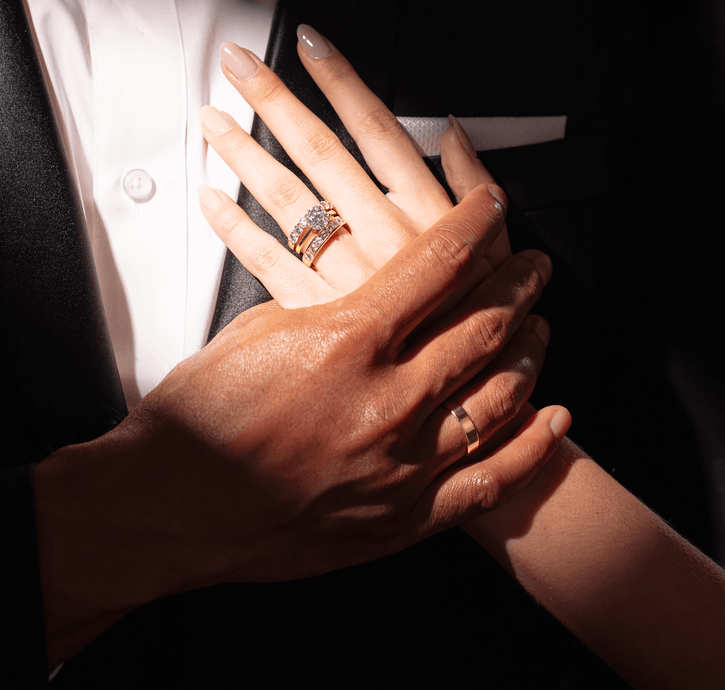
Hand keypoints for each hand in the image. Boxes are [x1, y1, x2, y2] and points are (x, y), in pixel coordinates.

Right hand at [34, 187, 560, 664]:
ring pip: (500, 395)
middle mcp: (384, 401)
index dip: (476, 222)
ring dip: (530, 352)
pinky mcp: (400, 518)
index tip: (492, 205)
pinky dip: (531, 446)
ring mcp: (399, 464)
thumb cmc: (199, 421)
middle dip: (519, 282)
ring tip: (541, 327)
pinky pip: (490, 480)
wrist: (169, 509)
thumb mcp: (256, 334)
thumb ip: (326, 307)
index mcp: (345, 343)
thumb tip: (363, 291)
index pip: (437, 263)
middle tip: (535, 264)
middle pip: (483, 323)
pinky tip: (555, 418)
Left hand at [198, 25, 564, 454]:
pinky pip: (264, 267)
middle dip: (277, 103)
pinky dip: (235, 232)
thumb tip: (454, 133)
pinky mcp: (312, 317)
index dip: (342, 82)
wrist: (457, 429)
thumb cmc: (482, 340)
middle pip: (319, 154)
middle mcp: (380, 239)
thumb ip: (475, 193)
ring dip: (244, 156)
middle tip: (236, 62)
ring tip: (212, 121)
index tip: (308, 43)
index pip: (378, 131)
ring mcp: (341, 278)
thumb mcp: (499, 258)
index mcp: (427, 219)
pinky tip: (209, 203)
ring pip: (285, 202)